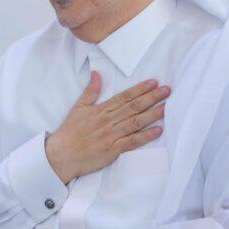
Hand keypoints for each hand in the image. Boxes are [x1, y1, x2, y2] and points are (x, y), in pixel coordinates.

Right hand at [46, 71, 169, 182]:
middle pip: (134, 107)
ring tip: (167, 107)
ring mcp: (111, 135)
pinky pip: (132, 142)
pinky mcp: (113, 150)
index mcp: (101, 109)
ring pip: (136, 122)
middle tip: (167, 90)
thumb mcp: (79, 107)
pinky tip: (158, 130)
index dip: (140, 89)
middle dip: (152, 98)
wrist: (61, 155)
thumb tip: (97, 73)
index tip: (154, 82)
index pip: (125, 96)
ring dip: (153, 114)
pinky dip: (145, 136)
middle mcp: (108, 120)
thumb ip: (91, 91)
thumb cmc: (70, 132)